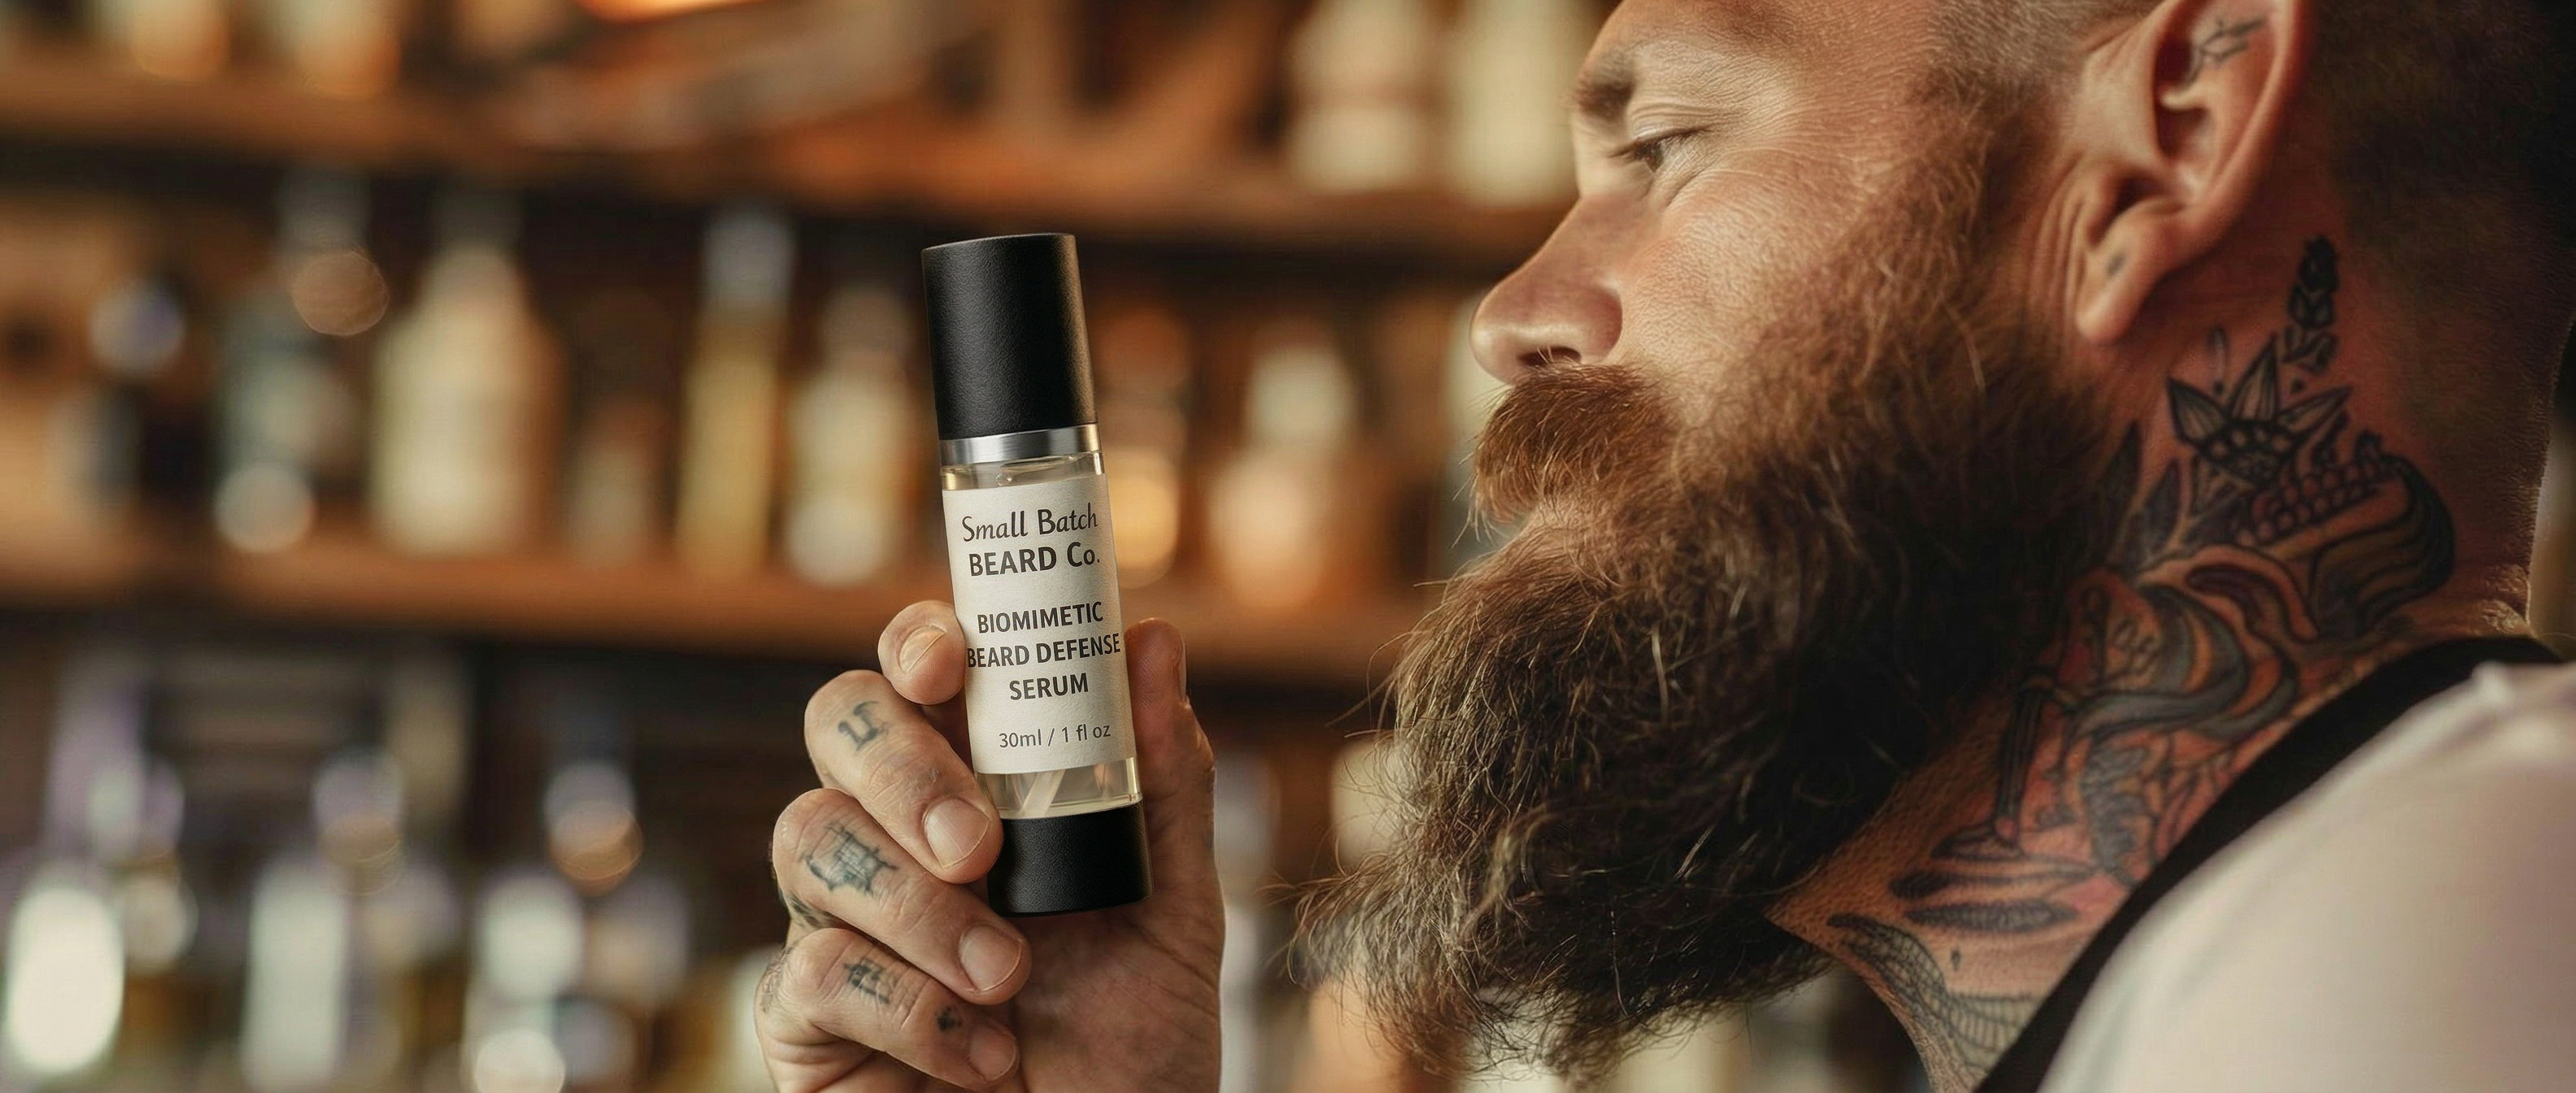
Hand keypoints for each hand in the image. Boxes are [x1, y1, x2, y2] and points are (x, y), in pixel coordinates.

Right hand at [758, 602, 1224, 1091]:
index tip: (949, 665)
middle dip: (902, 768)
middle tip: (977, 845)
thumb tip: (1150, 640)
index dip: (916, 643)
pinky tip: (981, 1053)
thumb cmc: (1133, 1044)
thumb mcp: (1177, 912)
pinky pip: (811, 969)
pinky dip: (908, 1007)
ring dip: (918, 909)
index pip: (918, 674)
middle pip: (839, 723)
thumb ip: (1165, 784)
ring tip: (1007, 976)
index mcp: (980, 786)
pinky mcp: (803, 1019)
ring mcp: (838, 919)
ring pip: (811, 838)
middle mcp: (895, 834)